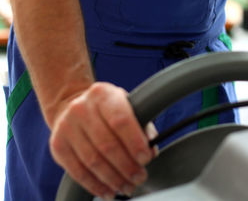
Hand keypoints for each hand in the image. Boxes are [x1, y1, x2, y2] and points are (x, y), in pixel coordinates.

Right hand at [49, 82, 156, 199]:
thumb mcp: (127, 106)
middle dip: (127, 166)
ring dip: (113, 179)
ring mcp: (66, 126)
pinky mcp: (57, 145)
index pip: (120, 120)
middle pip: (107, 144)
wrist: (73, 105)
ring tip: (127, 187)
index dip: (135, 142)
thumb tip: (151, 150)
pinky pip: (77, 171)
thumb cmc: (107, 110)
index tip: (145, 158)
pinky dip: (95, 185)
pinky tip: (108, 191)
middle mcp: (81, 108)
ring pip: (93, 161)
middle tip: (139, 178)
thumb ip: (142, 125)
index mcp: (103, 94)